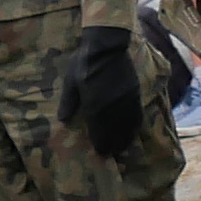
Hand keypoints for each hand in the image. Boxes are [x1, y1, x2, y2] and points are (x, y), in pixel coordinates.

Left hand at [58, 23, 144, 160]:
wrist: (106, 47)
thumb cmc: (84, 64)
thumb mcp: (70, 83)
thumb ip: (68, 103)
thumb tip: (63, 121)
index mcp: (95, 108)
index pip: (100, 134)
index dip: (101, 146)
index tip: (100, 153)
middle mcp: (112, 109)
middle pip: (115, 135)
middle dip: (113, 146)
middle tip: (111, 153)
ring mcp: (125, 102)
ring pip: (128, 128)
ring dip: (126, 139)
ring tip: (123, 147)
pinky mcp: (134, 94)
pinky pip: (137, 116)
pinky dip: (135, 126)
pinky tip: (133, 130)